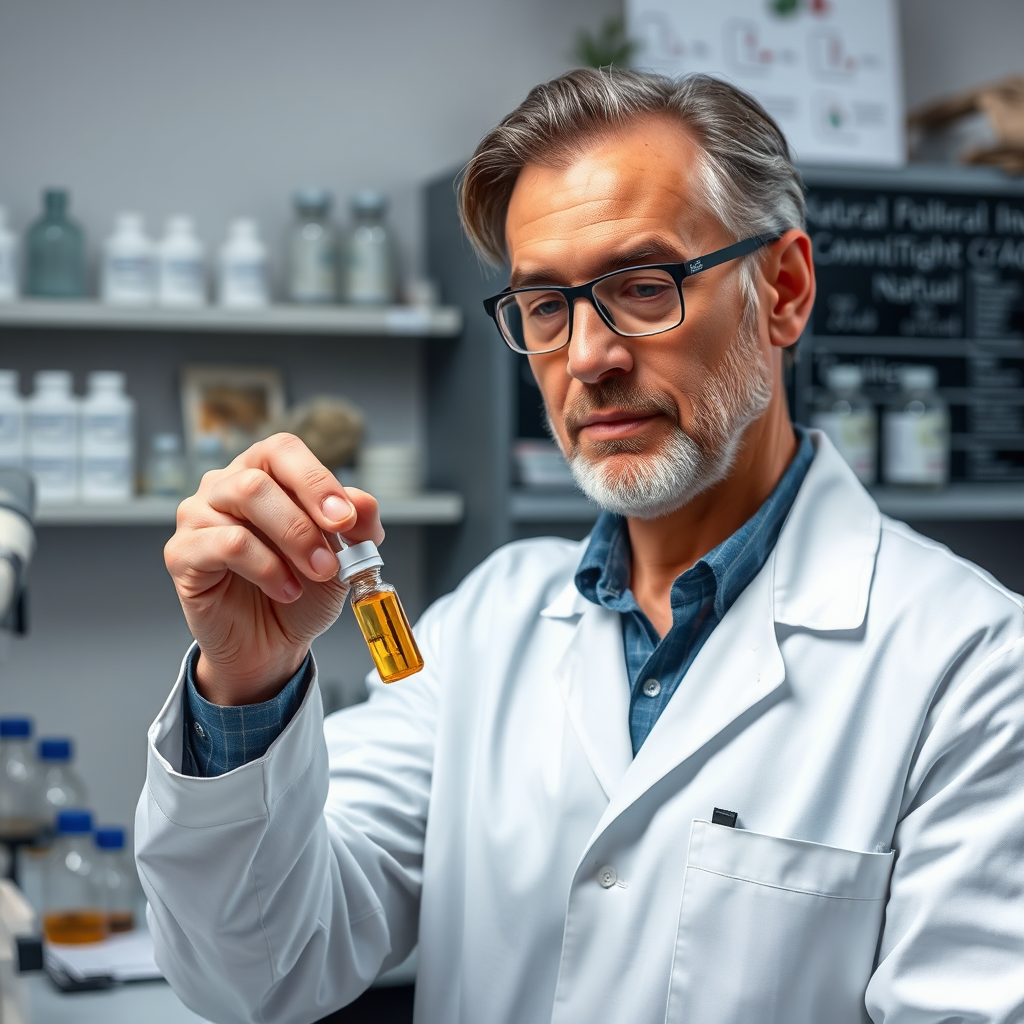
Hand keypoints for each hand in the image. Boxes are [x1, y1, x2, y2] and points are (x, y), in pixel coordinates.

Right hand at [164, 433, 383, 705]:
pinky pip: (223, 544)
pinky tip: (285, 590)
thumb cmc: (303, 590)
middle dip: (304, 521)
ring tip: (315, 575)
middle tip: (332, 561)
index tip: (346, 518)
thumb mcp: (345, 558)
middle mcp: (225, 485)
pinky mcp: (182, 553)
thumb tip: (363, 503)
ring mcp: (198, 516)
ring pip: (241, 501)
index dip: (316, 479)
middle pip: (258, 478)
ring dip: (290, 542)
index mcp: (265, 473)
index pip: (282, 450)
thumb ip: (359, 526)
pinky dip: (265, 569)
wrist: (273, 644)